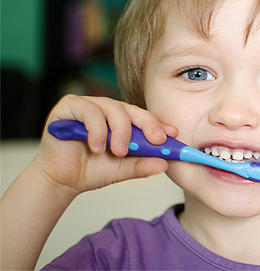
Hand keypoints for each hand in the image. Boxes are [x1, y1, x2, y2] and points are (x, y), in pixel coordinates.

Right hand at [34, 94, 177, 194]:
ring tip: (117, 151)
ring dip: (119, 131)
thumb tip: (164, 164)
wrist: (60, 180)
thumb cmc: (91, 170)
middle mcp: (107, 109)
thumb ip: (142, 165)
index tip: (173, 135)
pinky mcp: (69, 107)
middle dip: (146, 125)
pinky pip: (88, 111)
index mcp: (122, 120)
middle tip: (155, 141)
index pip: (144, 117)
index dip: (159, 124)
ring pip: (112, 108)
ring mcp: (88, 105)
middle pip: (131, 109)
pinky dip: (96, 129)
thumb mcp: (122, 169)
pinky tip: (97, 147)